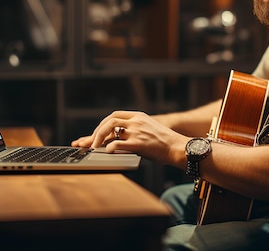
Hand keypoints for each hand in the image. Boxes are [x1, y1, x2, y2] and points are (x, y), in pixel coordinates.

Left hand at [71, 110, 187, 164]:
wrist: (178, 148)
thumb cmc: (164, 142)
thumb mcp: (149, 128)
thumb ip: (135, 129)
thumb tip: (118, 137)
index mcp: (139, 116)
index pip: (115, 115)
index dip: (103, 124)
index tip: (96, 133)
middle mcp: (136, 122)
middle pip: (109, 121)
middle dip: (97, 131)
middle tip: (90, 142)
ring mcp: (137, 132)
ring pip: (110, 130)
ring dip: (98, 139)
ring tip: (93, 148)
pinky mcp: (138, 144)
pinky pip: (117, 144)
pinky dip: (109, 148)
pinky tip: (106, 152)